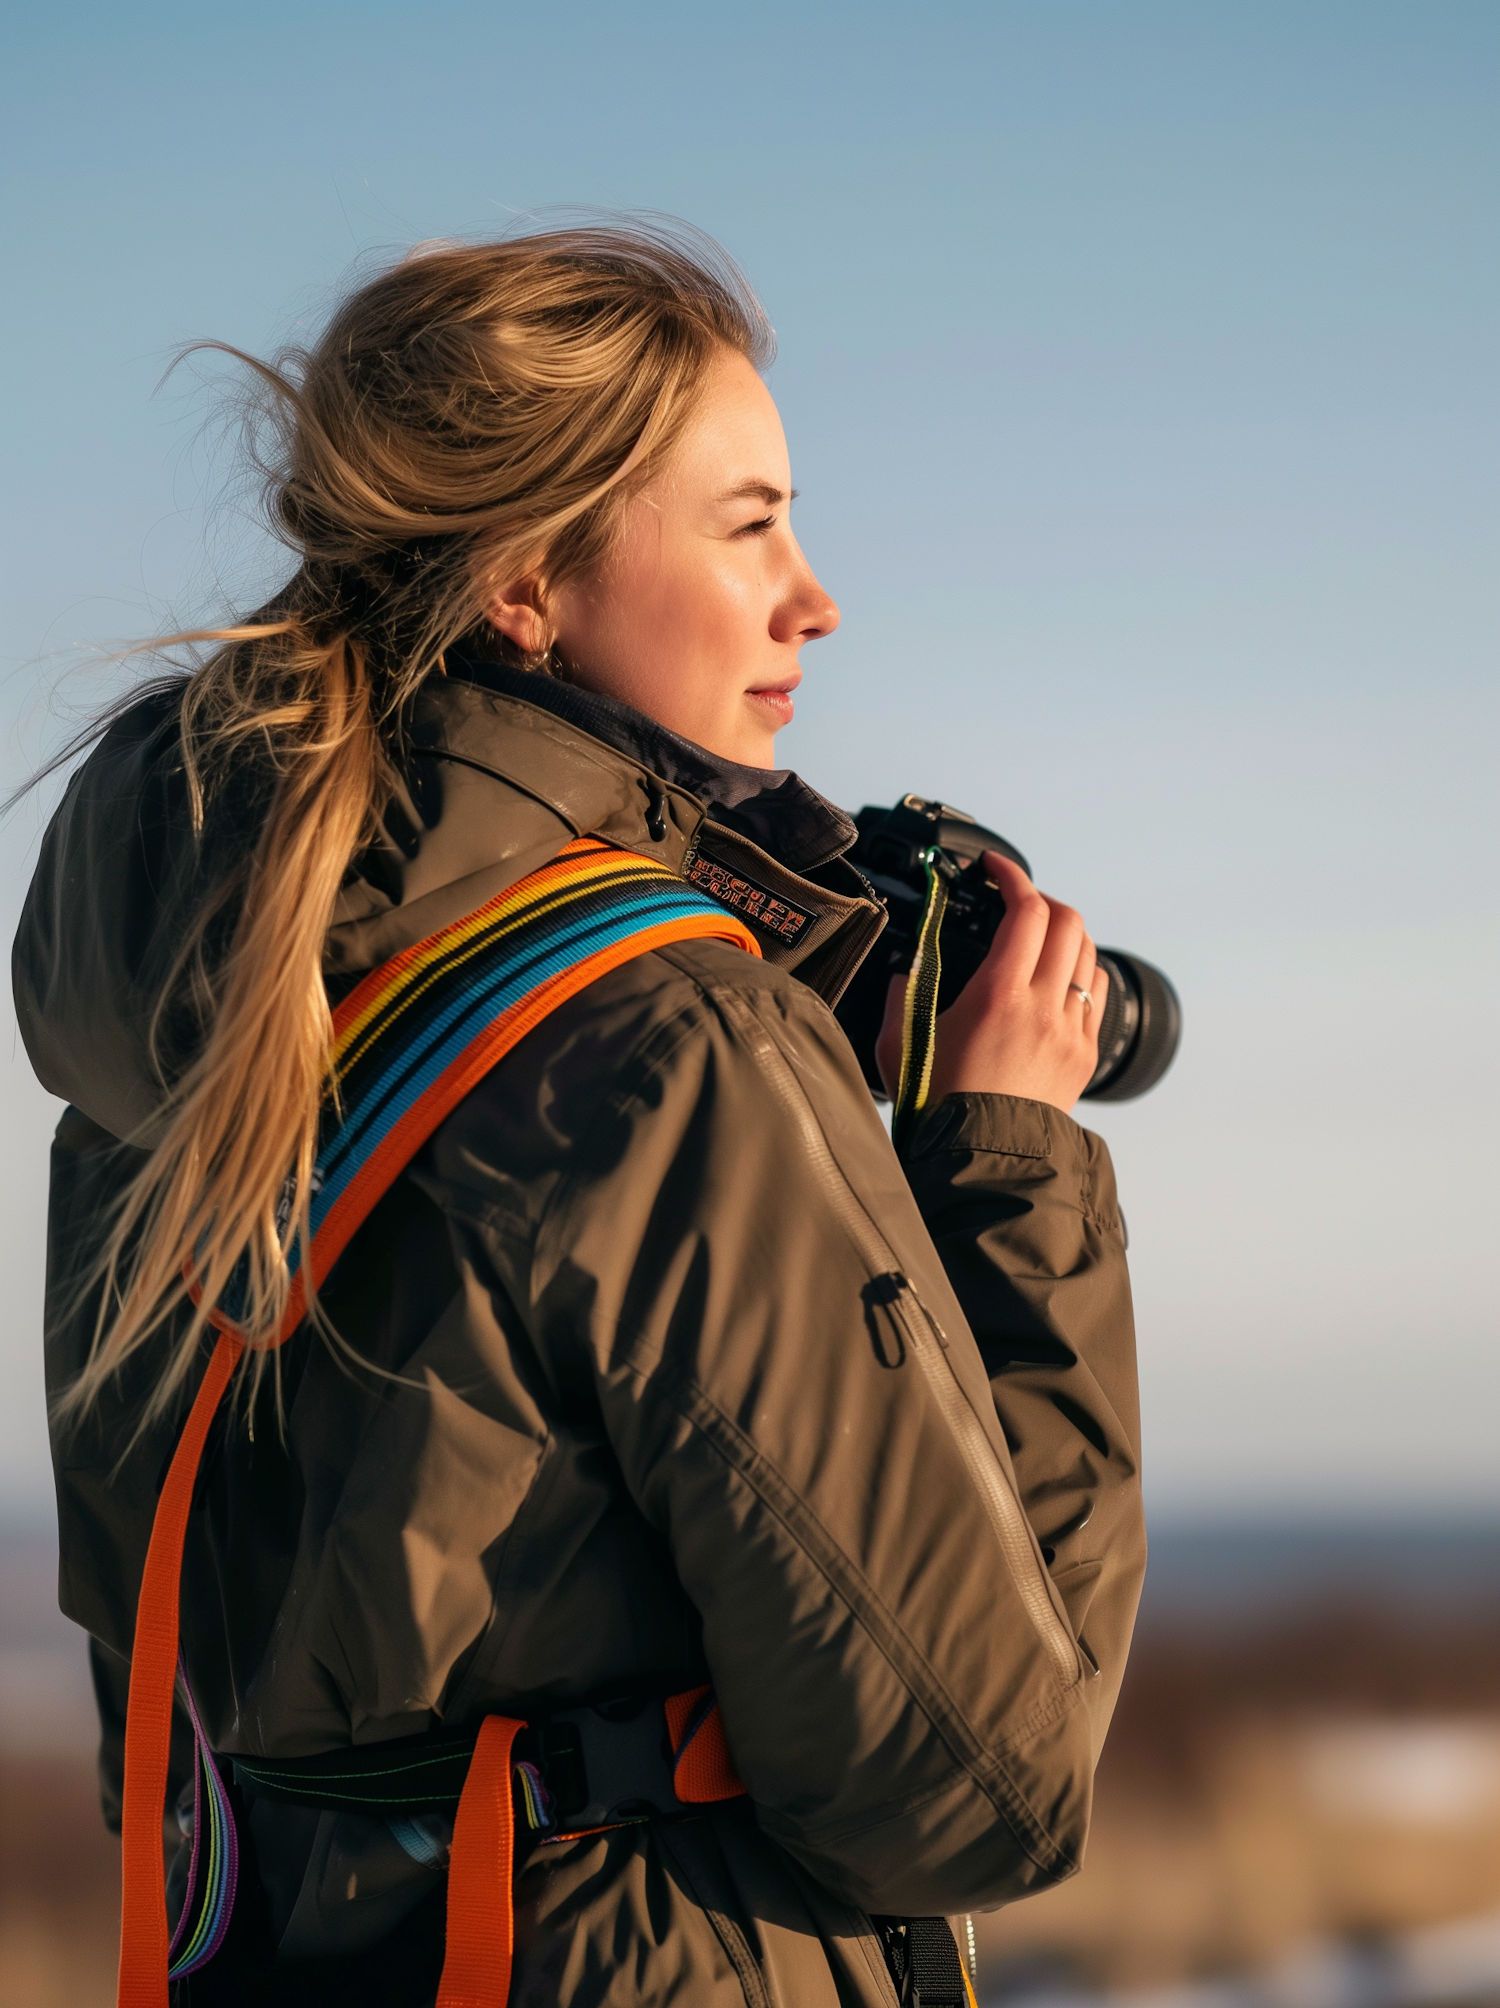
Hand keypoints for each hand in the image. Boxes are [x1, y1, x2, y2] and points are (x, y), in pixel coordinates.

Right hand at [875, 851, 1106, 1113]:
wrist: (980, 1159)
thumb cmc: (938, 1106)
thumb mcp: (901, 1043)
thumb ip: (901, 995)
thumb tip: (906, 969)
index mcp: (998, 995)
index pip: (1026, 910)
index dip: (1013, 876)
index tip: (995, 868)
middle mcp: (1043, 1007)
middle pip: (1067, 920)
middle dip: (1040, 899)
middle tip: (1014, 901)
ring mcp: (1070, 1030)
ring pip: (1087, 953)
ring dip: (1063, 934)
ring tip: (1035, 941)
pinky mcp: (1085, 1053)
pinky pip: (1095, 992)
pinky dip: (1078, 972)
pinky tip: (1054, 981)